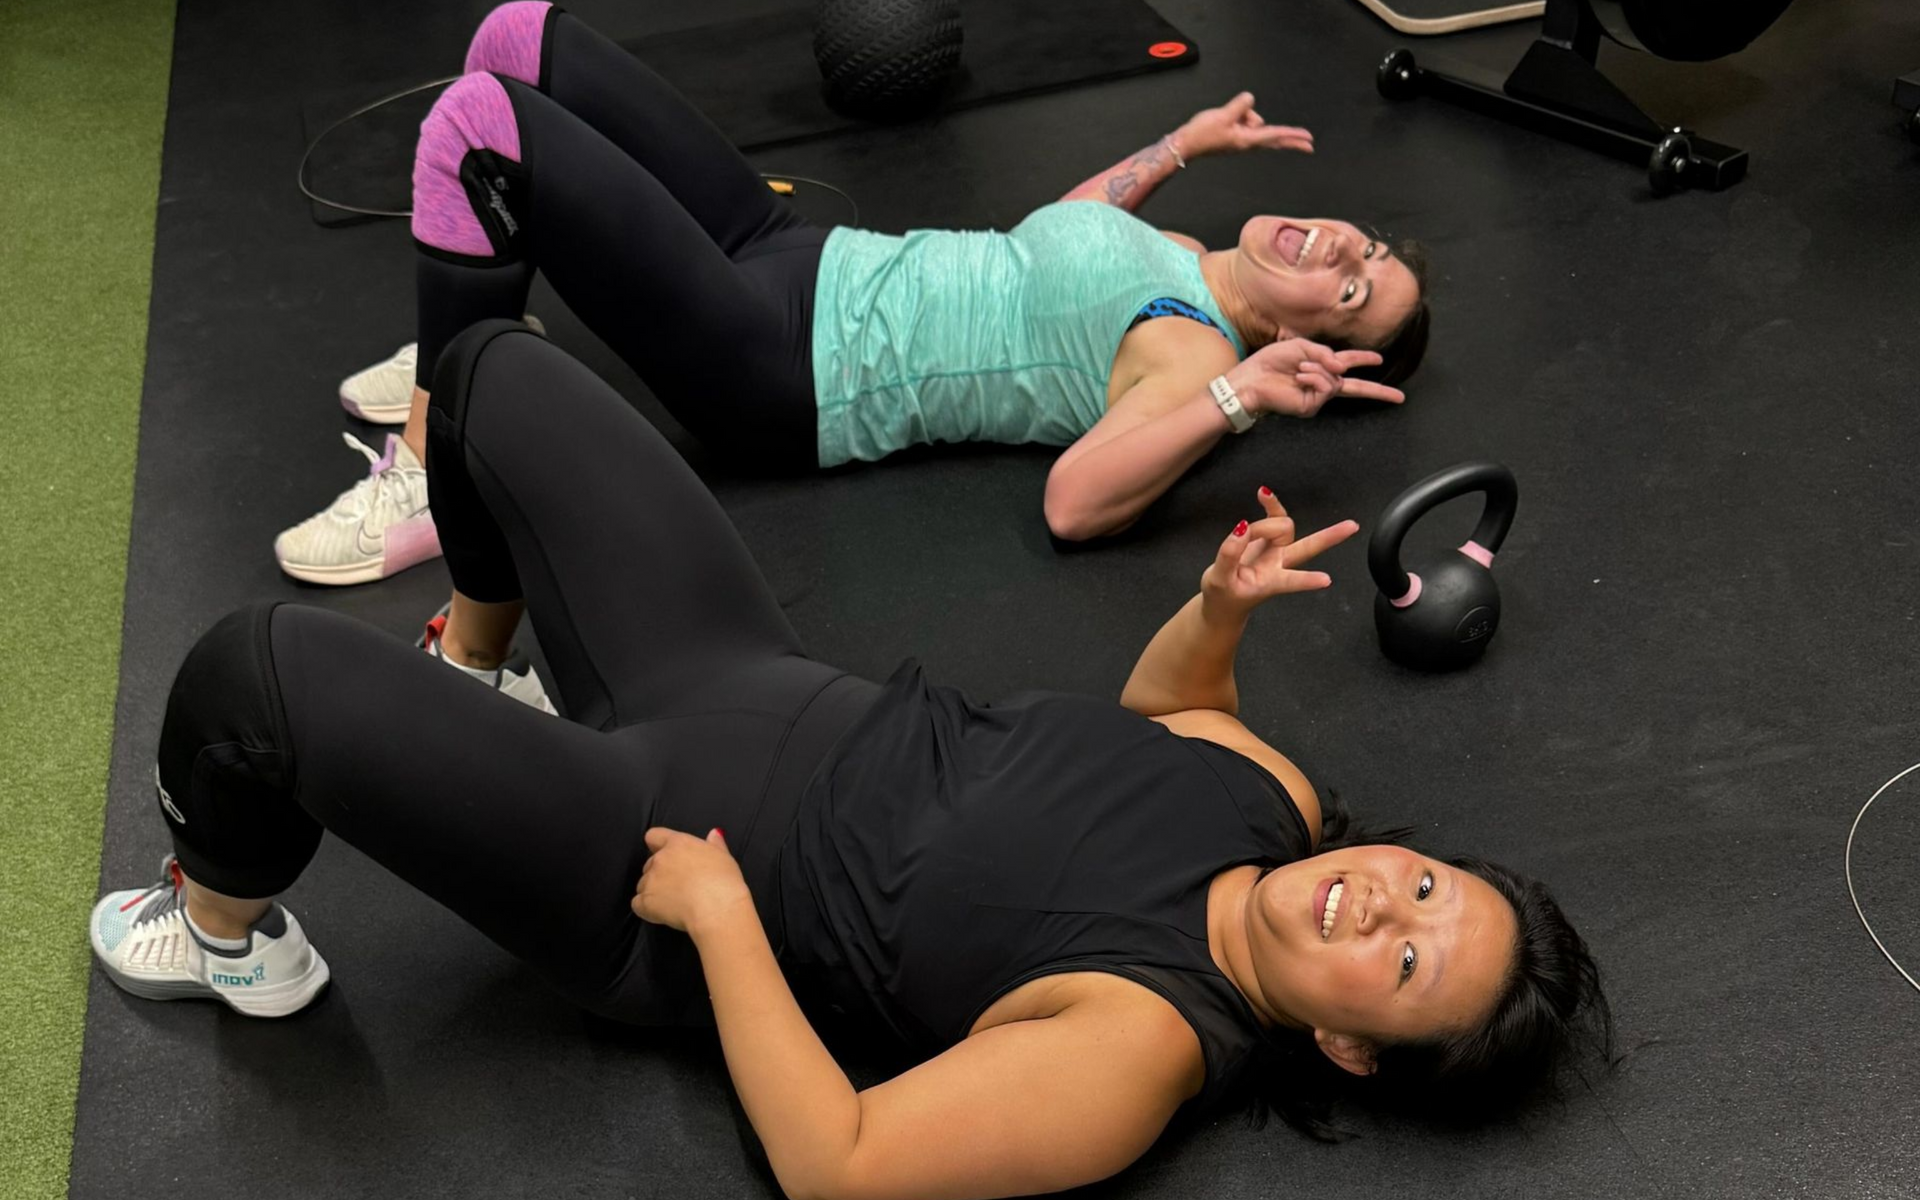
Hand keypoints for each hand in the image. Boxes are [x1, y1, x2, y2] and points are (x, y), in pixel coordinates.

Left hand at [632, 826, 752, 936]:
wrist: (716, 907)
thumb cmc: (724, 882)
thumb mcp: (724, 857)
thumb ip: (715, 844)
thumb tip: (713, 834)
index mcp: (678, 844)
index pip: (654, 836)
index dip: (658, 845)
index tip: (665, 854)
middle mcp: (661, 859)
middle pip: (650, 864)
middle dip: (660, 873)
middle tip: (679, 885)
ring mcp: (651, 880)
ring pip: (643, 884)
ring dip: (654, 891)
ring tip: (674, 902)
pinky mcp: (646, 902)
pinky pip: (638, 904)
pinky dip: (647, 909)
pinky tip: (662, 914)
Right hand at [1176, 92, 1313, 158]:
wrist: (1185, 144)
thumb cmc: (1201, 133)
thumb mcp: (1222, 115)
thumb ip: (1240, 105)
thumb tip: (1250, 99)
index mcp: (1246, 139)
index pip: (1275, 135)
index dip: (1292, 134)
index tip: (1308, 138)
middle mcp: (1247, 142)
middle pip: (1273, 137)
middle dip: (1290, 138)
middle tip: (1310, 144)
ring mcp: (1242, 140)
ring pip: (1254, 121)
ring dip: (1244, 115)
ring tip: (1223, 117)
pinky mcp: (1236, 137)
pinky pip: (1246, 122)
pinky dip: (1241, 116)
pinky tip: (1225, 118)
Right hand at [1200, 488, 1358, 611]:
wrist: (1224, 600)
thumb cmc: (1223, 594)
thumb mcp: (1218, 580)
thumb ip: (1229, 556)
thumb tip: (1241, 529)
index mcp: (1269, 582)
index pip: (1290, 581)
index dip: (1307, 581)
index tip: (1326, 581)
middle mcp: (1278, 564)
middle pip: (1308, 548)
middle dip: (1330, 537)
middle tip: (1352, 526)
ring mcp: (1276, 551)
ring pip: (1283, 526)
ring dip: (1267, 520)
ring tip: (1242, 530)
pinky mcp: (1267, 539)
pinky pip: (1274, 516)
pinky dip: (1271, 505)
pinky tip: (1263, 494)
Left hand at [1225, 338, 1406, 418]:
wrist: (1251, 379)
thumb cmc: (1270, 362)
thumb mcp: (1300, 347)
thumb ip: (1325, 354)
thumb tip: (1344, 368)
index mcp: (1319, 367)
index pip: (1347, 363)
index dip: (1363, 360)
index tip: (1379, 360)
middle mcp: (1321, 383)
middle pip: (1357, 388)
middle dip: (1379, 391)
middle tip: (1400, 397)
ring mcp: (1317, 397)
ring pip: (1336, 382)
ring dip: (1319, 370)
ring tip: (1299, 370)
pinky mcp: (1311, 406)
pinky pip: (1325, 388)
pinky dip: (1315, 378)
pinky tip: (1301, 377)